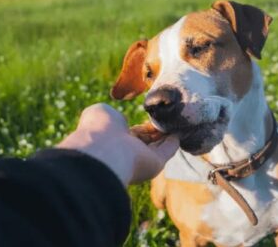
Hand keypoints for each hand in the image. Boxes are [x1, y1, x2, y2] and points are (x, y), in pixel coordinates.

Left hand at [56, 103, 178, 185]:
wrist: (104, 150)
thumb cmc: (99, 129)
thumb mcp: (101, 112)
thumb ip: (113, 115)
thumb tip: (124, 121)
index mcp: (112, 140)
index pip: (130, 134)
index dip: (140, 127)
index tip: (150, 118)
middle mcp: (126, 152)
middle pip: (145, 141)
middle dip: (154, 132)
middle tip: (166, 120)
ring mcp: (140, 159)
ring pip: (156, 147)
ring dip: (165, 137)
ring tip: (175, 125)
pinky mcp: (155, 163)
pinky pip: (166, 152)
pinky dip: (172, 144)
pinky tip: (178, 135)